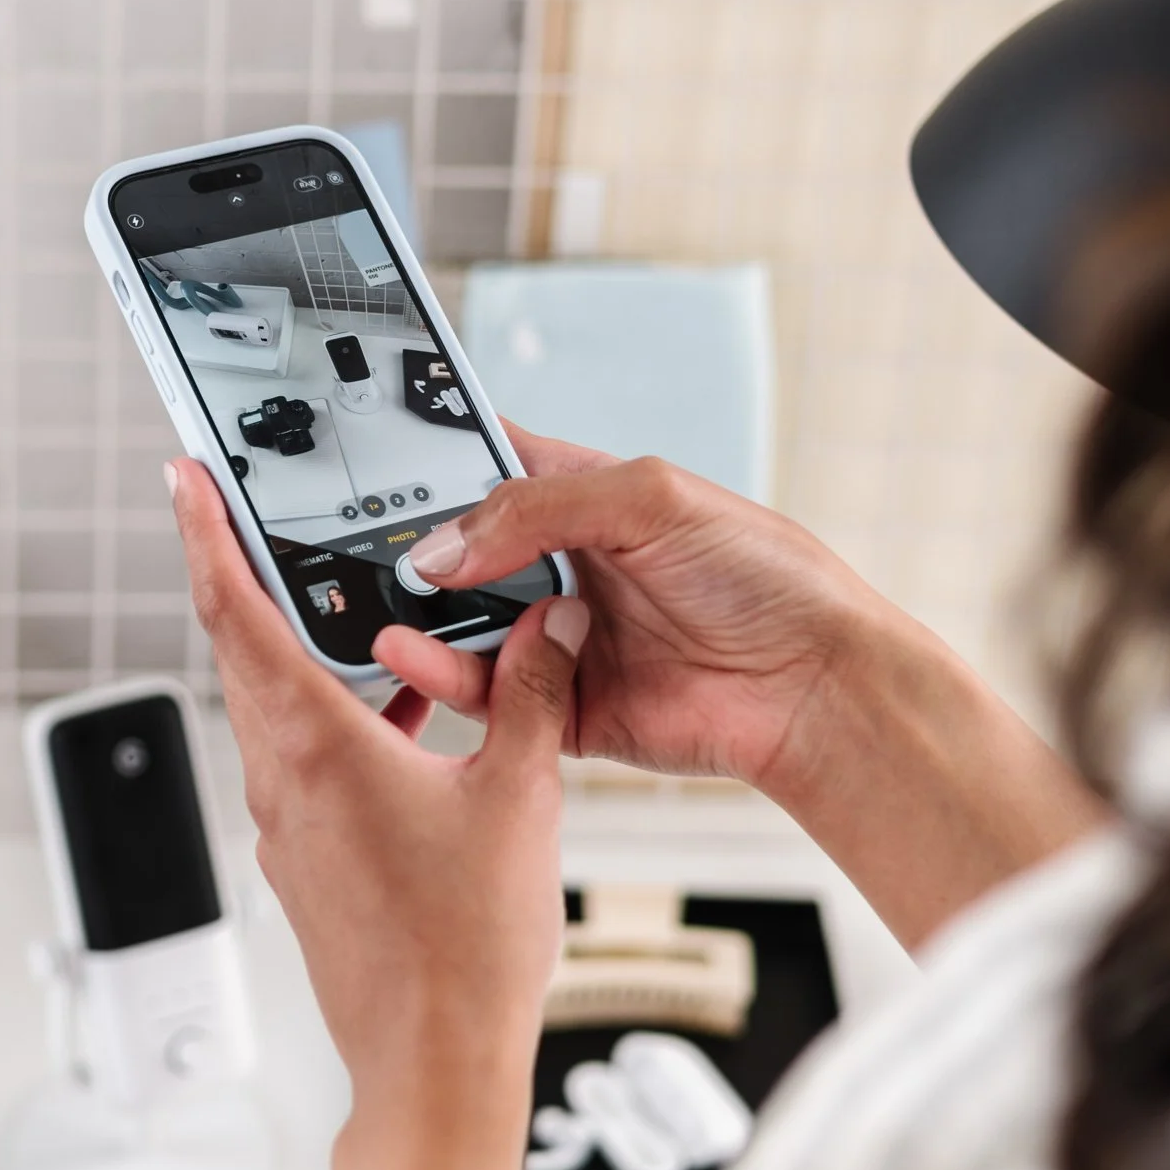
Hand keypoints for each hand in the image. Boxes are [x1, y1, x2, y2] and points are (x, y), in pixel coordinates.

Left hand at [166, 459, 585, 1169]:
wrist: (434, 1067)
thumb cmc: (465, 952)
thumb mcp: (519, 796)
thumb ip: (531, 695)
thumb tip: (551, 622)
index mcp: (317, 749)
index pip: (238, 613)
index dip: (204, 536)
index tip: (182, 481)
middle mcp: (283, 784)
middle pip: (243, 652)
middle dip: (248, 576)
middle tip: (256, 515)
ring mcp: (288, 829)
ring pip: (277, 711)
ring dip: (306, 654)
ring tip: (358, 612)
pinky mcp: (307, 865)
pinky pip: (306, 764)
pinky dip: (338, 719)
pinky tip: (401, 717)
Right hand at [375, 427, 879, 793]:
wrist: (814, 687)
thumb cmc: (765, 577)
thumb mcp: (651, 500)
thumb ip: (539, 508)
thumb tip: (444, 544)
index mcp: (581, 499)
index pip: (486, 465)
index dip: (431, 461)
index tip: (369, 464)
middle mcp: (560, 567)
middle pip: (456, 552)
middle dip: (408, 551)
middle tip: (355, 549)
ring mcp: (555, 640)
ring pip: (458, 626)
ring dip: (417, 617)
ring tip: (378, 606)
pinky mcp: (557, 708)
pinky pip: (484, 695)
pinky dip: (443, 677)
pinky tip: (417, 656)